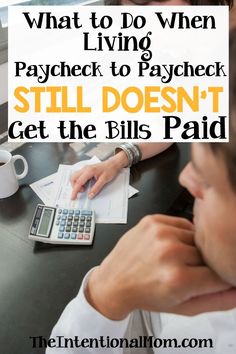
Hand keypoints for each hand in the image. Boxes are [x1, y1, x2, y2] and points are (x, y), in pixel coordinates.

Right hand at [70, 151, 127, 199]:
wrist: (113, 164)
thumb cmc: (109, 170)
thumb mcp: (104, 180)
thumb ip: (96, 188)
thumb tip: (90, 195)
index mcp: (89, 171)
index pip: (78, 182)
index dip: (75, 190)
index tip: (73, 197)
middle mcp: (85, 169)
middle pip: (73, 178)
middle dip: (75, 186)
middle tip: (82, 191)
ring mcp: (85, 169)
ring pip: (75, 177)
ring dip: (77, 184)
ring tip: (85, 188)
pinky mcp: (86, 170)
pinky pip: (79, 176)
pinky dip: (80, 181)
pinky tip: (87, 184)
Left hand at [86, 215, 235, 319]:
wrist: (115, 280)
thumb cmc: (146, 295)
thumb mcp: (184, 307)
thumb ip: (218, 301)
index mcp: (178, 279)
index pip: (220, 275)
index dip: (217, 279)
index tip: (209, 281)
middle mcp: (170, 252)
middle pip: (209, 254)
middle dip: (203, 264)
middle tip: (186, 272)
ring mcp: (161, 233)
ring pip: (197, 238)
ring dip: (192, 248)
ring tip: (175, 260)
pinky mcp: (154, 220)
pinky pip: (183, 224)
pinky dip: (182, 235)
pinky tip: (169, 246)